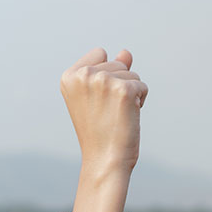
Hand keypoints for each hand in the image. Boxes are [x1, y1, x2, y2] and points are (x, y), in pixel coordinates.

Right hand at [60, 48, 148, 171]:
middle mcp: (84, 75)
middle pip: (118, 63)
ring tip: (116, 115)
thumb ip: (110, 69)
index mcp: (69, 75)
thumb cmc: (100, 131)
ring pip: (132, 74)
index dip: (106, 75)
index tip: (97, 100)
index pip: (100, 53)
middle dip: (119, 85)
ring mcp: (103, 80)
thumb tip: (126, 52)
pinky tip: (127, 116)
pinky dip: (140, 101)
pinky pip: (142, 86)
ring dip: (130, 94)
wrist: (105, 159)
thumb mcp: (98, 96)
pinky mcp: (124, 90)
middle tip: (107, 112)